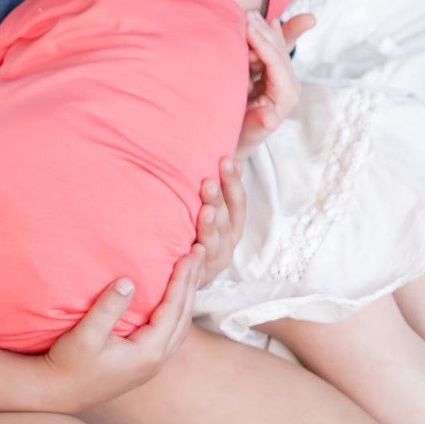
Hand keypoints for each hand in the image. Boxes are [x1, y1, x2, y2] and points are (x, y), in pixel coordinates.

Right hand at [39, 247, 202, 412]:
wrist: (57, 393)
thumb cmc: (69, 364)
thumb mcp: (86, 335)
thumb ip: (108, 308)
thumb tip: (128, 280)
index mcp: (148, 353)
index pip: (173, 309)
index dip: (183, 279)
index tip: (190, 253)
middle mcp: (156, 360)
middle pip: (184, 315)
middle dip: (192, 282)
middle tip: (200, 251)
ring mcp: (151, 364)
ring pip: (181, 325)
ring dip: (187, 295)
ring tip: (193, 268)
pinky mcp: (143, 362)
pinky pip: (171, 331)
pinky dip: (178, 308)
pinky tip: (175, 296)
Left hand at [194, 157, 245, 279]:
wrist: (182, 267)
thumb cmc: (196, 220)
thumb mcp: (211, 199)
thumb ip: (225, 176)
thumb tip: (242, 146)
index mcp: (233, 222)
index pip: (237, 200)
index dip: (233, 182)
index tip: (225, 161)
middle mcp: (227, 241)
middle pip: (225, 220)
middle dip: (218, 200)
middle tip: (207, 183)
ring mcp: (213, 260)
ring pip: (214, 243)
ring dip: (210, 227)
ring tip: (204, 212)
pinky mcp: (198, 277)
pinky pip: (199, 269)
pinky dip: (198, 260)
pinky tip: (193, 249)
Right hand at [235, 11, 311, 156]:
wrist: (237, 141)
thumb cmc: (239, 138)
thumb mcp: (245, 134)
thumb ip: (258, 125)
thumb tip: (270, 119)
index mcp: (286, 96)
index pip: (278, 64)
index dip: (263, 45)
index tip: (247, 29)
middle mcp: (288, 84)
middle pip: (279, 51)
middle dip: (263, 32)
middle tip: (245, 15)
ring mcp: (281, 77)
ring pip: (276, 47)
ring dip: (263, 29)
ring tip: (248, 14)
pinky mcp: (272, 73)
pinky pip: (274, 49)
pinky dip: (271, 33)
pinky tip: (271, 20)